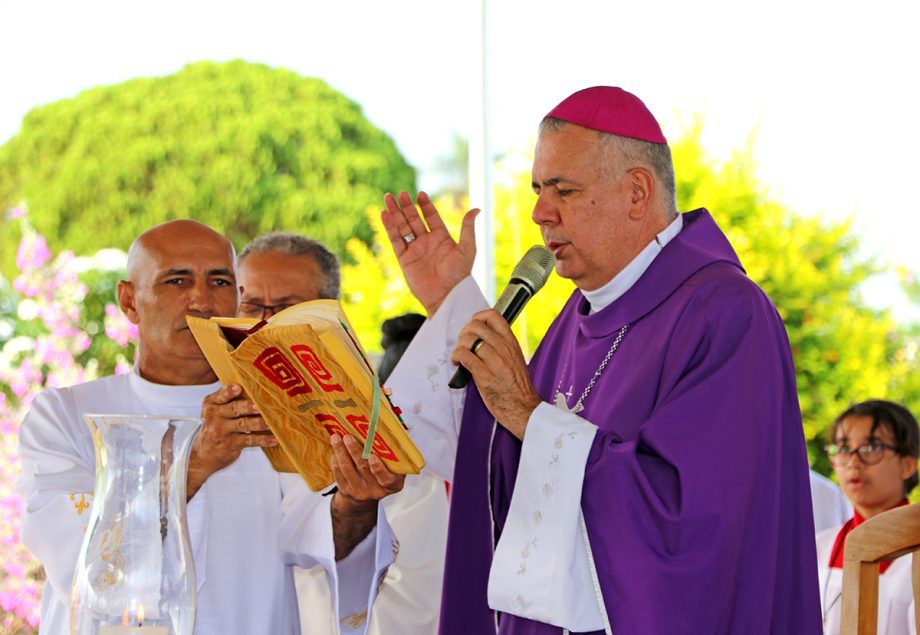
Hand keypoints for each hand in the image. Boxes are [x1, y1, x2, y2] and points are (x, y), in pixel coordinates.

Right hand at [187, 384, 277, 499]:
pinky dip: (262, 439)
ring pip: (243, 424)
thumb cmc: (218, 425)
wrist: (204, 453)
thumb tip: (256, 387)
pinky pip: (249, 440)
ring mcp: (222, 431)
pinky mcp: (231, 444)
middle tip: (259, 406)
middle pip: (234, 409)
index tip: (238, 388)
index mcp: (212, 403)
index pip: (220, 396)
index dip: (228, 392)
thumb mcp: (217, 410)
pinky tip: (273, 439)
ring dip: (258, 423)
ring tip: (270, 422)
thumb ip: (230, 399)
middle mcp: (215, 416)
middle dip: (247, 407)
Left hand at [331, 433, 404, 504]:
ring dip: (341, 451)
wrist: (367, 495)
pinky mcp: (346, 491)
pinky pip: (338, 473)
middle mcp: (376, 490)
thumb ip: (396, 452)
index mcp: (393, 484)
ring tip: (337, 437)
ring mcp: (360, 492)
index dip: (379, 469)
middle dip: (355, 451)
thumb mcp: (396, 468)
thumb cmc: (384, 474)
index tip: (372, 456)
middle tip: (348, 437)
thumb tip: (395, 427)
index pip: (387, 479)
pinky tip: (335, 449)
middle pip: (363, 469)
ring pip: (347, 469)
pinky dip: (335, 459)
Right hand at [381, 190, 477, 315]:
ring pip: (402, 227)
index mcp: (442, 238)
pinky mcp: (404, 259)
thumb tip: (476, 209)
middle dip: (407, 206)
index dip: (425, 205)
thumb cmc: (459, 275)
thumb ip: (468, 228)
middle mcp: (427, 242)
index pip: (431, 217)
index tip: (420, 194)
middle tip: (401, 193)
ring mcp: (414, 250)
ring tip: (388, 198)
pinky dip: (389, 227)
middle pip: (414, 219)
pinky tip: (385, 214)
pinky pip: (395, 240)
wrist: (446, 296)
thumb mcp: (467, 249)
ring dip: (395, 213)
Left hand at [451, 309, 541, 439]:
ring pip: (469, 340)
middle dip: (464, 333)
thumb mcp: (515, 360)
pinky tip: (457, 363)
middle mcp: (504, 350)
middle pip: (477, 326)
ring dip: (459, 346)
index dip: (478, 317)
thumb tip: (481, 338)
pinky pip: (465, 357)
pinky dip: (457, 357)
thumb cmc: (518, 388)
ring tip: (459, 356)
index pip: (494, 316)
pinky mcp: (485, 377)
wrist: (524, 410)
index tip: (473, 328)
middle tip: (463, 344)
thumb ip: (501, 347)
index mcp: (512, 344)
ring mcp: (495, 363)